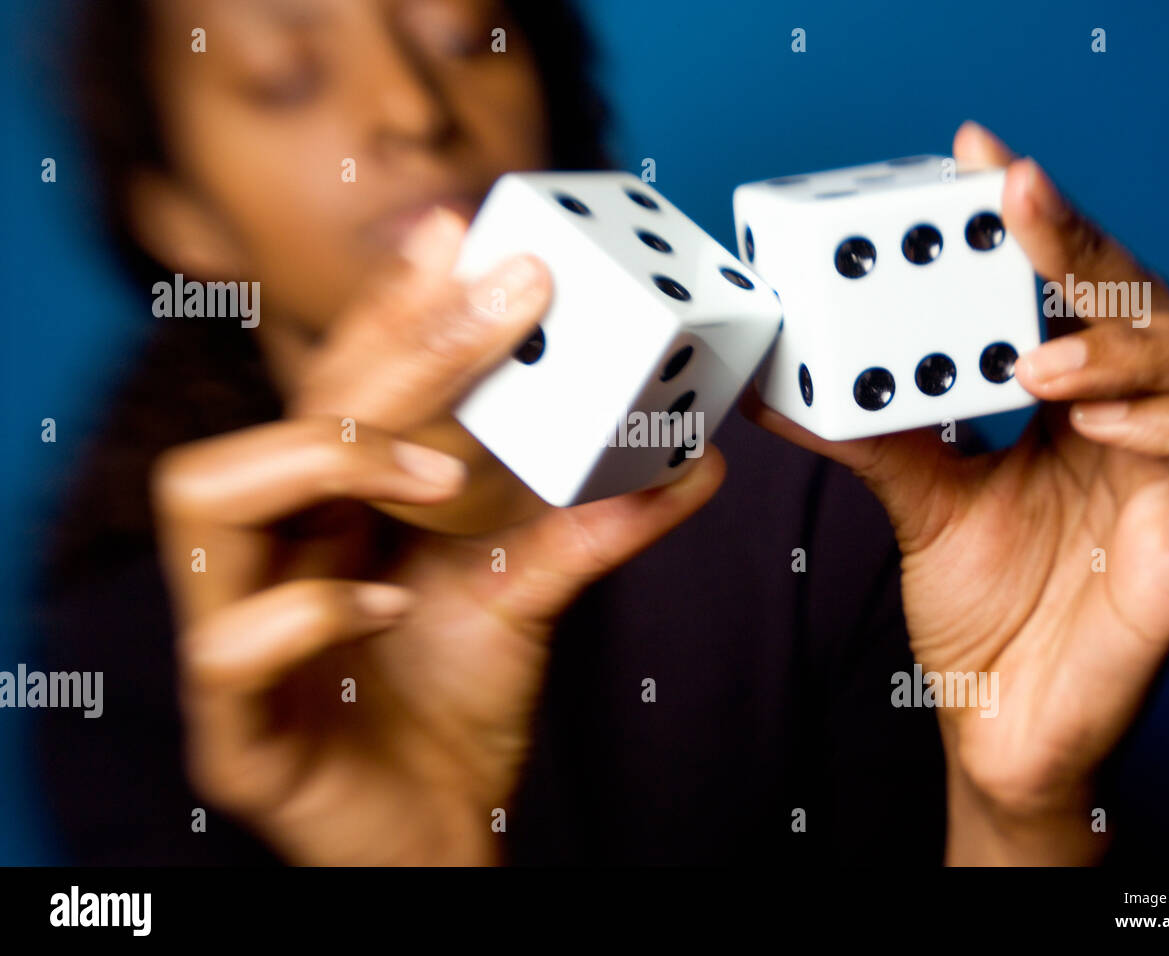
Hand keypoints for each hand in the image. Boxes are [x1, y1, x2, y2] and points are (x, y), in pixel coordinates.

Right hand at [152, 210, 724, 864]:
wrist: (437, 831)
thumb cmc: (457, 704)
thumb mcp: (530, 595)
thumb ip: (595, 525)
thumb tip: (695, 460)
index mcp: (331, 504)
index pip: (343, 379)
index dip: (393, 303)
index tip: (460, 234)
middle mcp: (271, 547)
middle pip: (292, 409)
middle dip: (397, 347)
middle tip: (502, 297)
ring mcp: (234, 630)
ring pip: (206, 494)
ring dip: (323, 456)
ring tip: (436, 473)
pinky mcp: (236, 727)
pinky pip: (229, 643)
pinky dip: (313, 611)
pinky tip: (391, 603)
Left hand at [747, 122, 1168, 862]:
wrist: (999, 721)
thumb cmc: (977, 607)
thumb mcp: (916, 497)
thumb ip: (869, 429)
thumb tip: (783, 376)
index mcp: (1072, 395)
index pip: (1069, 282)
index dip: (1034, 215)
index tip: (978, 156)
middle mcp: (1134, 415)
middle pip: (1146, 295)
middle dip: (1082, 240)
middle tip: (1014, 198)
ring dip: (1131, 336)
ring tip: (1045, 356)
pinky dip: (1164, 421)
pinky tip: (1093, 417)